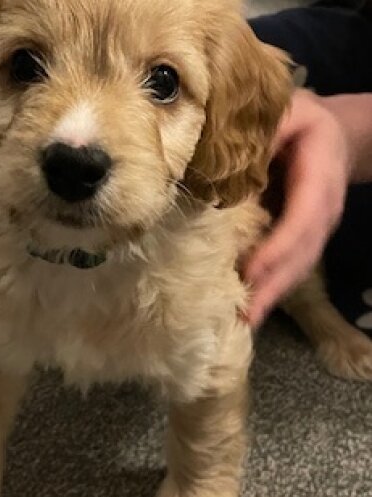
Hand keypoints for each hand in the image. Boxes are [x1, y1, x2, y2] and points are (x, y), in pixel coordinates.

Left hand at [243, 89, 350, 326]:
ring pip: (298, 267)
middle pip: (302, 254)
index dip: (279, 246)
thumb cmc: (302, 122)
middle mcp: (322, 210)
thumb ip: (265, 134)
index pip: (302, 217)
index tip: (252, 271)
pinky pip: (290, 265)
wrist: (330, 135)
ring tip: (245, 321)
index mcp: (321, 177)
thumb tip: (226, 160)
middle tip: (245, 316)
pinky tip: (251, 306)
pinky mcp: (301, 237)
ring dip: (272, 295)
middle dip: (274, 285)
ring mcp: (315, 228)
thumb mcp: (288, 114)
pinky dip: (271, 286)